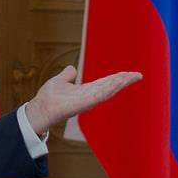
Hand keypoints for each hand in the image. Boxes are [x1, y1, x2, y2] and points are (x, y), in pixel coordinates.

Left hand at [24, 66, 142, 135]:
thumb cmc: (48, 97)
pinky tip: (119, 83)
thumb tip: (72, 69)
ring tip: (132, 77)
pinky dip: (110, 89)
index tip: (130, 73)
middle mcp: (90, 96)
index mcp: (86, 90)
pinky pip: (100, 95)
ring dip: (120, 83)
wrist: (40, 109)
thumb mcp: (60, 80)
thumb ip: (67, 75)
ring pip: (108, 90)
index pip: (106, 82)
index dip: (118, 78)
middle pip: (110, 86)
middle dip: (124, 80)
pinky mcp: (84, 104)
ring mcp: (88, 100)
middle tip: (138, 75)